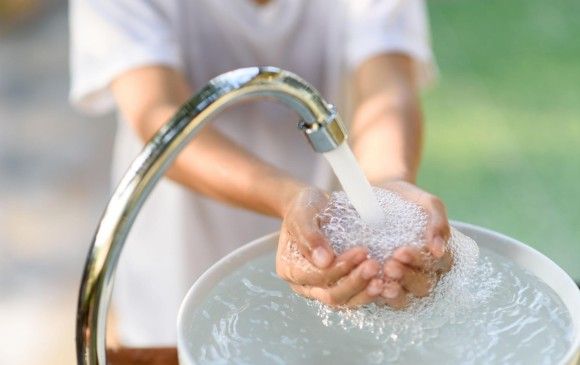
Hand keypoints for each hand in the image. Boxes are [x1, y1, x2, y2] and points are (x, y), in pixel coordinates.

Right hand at [276, 187, 383, 306]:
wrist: (315, 207)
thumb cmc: (305, 207)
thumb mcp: (301, 213)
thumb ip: (309, 235)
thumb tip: (323, 261)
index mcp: (290, 269)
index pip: (316, 277)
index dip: (339, 268)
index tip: (361, 252)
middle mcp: (305, 285)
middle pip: (331, 295)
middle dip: (355, 282)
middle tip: (374, 265)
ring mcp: (323, 289)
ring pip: (346, 301)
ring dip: (365, 292)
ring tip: (383, 280)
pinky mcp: (340, 287)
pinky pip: (356, 296)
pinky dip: (371, 292)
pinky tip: (387, 284)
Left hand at [377, 181, 452, 308]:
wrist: (377, 193)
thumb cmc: (406, 199)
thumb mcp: (426, 203)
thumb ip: (438, 222)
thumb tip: (439, 250)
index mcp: (438, 256)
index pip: (438, 268)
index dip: (421, 263)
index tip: (402, 251)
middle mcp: (423, 273)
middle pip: (423, 287)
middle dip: (407, 278)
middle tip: (390, 265)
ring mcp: (402, 282)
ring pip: (405, 299)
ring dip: (395, 292)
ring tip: (380, 280)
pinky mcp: (381, 286)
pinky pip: (383, 300)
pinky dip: (377, 297)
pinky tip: (370, 287)